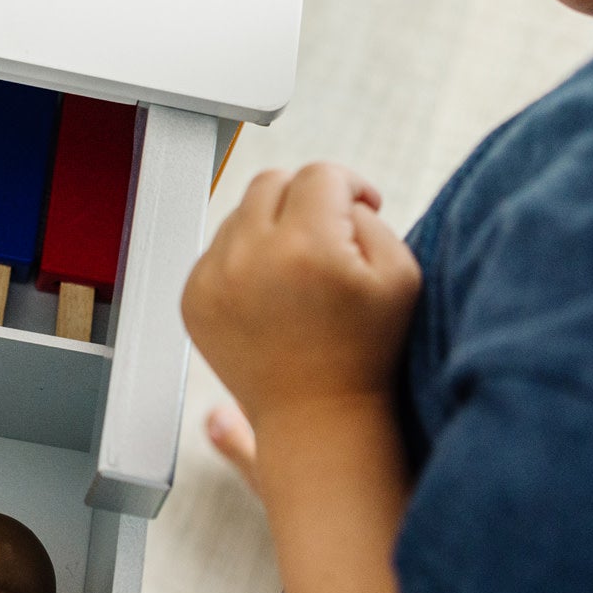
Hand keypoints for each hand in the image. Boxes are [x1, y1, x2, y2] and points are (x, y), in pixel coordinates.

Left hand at [182, 164, 420, 429]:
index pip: (320, 175)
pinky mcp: (192, 297)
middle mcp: (250, 256)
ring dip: (273, 228)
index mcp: (306, 247)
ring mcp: (213, 277)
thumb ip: (370, 216)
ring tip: (302, 273)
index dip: (350, 186)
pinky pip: (218, 249)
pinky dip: (244, 259)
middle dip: (306, 198)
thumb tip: (336, 194)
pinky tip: (273, 295)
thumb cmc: (368, 350)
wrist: (317, 417)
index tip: (362, 208)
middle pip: (272, 182)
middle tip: (331, 234)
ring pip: (242, 213)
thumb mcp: (399, 274)